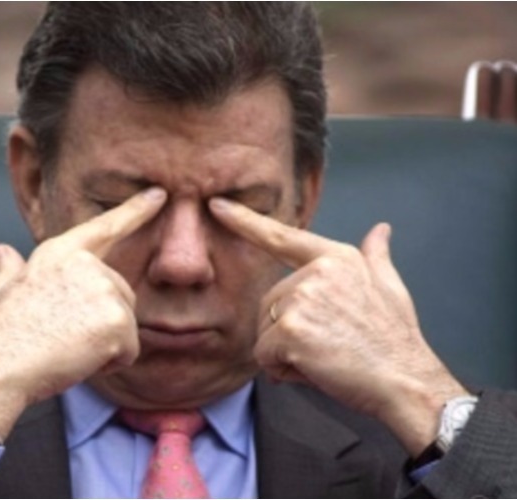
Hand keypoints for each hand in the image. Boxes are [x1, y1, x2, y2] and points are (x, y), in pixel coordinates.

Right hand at [0, 187, 166, 440]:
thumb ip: (10, 269)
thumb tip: (2, 253)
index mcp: (60, 252)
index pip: (104, 227)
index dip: (135, 210)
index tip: (159, 194)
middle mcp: (87, 264)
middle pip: (120, 293)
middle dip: (101, 320)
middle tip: (62, 335)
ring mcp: (105, 290)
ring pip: (125, 324)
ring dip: (104, 344)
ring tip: (66, 348)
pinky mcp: (118, 322)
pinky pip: (129, 350)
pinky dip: (110, 363)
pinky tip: (79, 361)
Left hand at [209, 197, 467, 455]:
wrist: (406, 380)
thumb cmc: (395, 339)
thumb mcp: (390, 287)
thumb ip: (376, 256)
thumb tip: (381, 230)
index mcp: (335, 258)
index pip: (281, 237)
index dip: (245, 221)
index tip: (216, 206)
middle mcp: (314, 272)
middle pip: (269, 303)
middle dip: (287, 330)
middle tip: (327, 346)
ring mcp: (300, 300)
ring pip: (264, 331)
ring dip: (284, 352)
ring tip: (324, 358)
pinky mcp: (289, 330)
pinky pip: (263, 355)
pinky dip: (281, 369)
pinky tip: (313, 370)